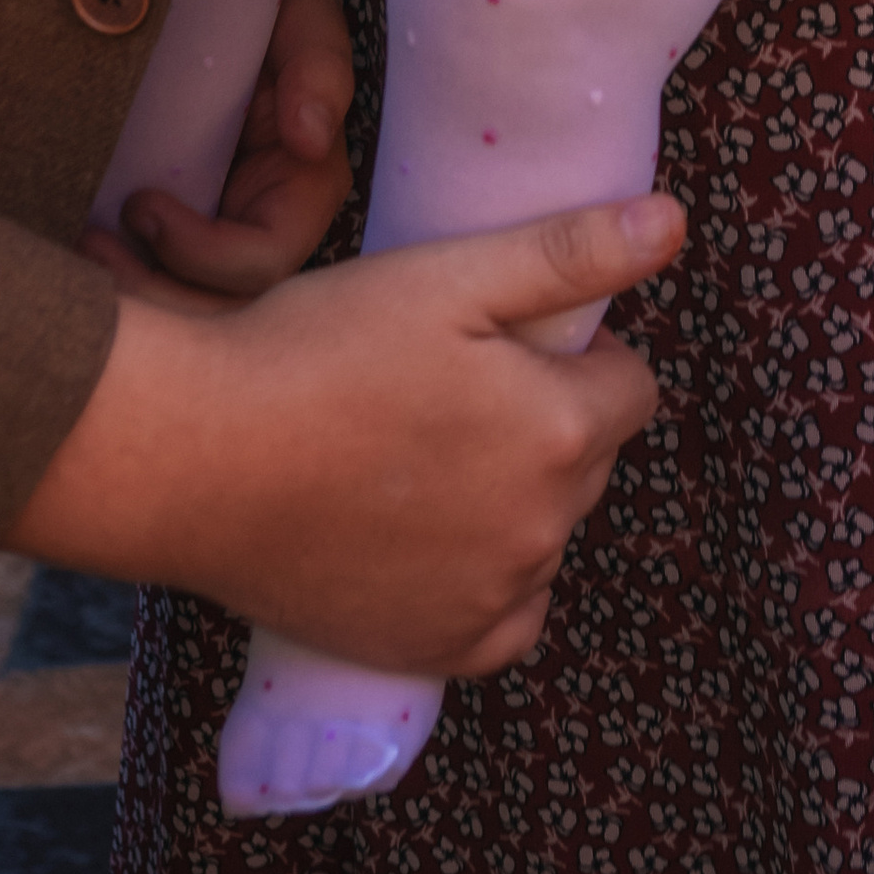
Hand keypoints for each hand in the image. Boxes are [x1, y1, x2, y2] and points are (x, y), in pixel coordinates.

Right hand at [15, 195, 684, 675]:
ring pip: (545, 537)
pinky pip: (505, 621)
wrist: (200, 459)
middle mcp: (541, 530)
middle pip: (585, 462)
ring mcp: (489, 600)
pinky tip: (428, 539)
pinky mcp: (433, 651)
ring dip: (514, 499)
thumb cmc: (320, 349)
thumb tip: (673, 222)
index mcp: (558, 432)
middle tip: (450, 388)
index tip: (505, 343)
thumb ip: (571, 253)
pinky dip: (486, 584)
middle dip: (545, 422)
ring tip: (421, 454)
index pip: (631, 390)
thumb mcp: (449, 274)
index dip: (579, 357)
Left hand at [80, 0, 356, 310]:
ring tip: (80, 251)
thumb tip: (311, 140)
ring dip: (132, 295)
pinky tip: (79, 247)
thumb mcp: (303, 16)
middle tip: (90, 246)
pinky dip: (118, 281)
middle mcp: (264, 226)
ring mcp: (220, 234)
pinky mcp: (178, 229)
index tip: (142, 204)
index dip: (202, 254)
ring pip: (186, 312)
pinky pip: (155, 281)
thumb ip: (318, 67)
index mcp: (303, 190)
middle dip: (154, 294)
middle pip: (220, 310)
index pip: (263, 264)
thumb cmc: (268, 4)